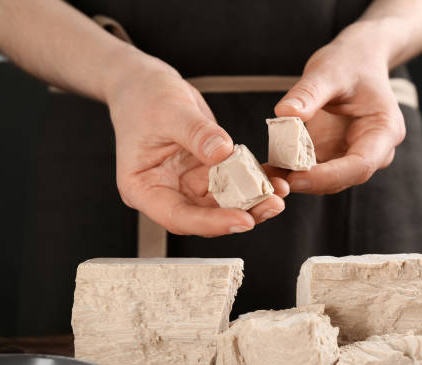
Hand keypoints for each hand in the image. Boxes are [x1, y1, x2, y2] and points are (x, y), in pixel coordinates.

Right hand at [106, 55, 287, 236]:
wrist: (144, 84)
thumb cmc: (144, 98)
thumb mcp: (169, 111)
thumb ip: (197, 134)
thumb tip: (224, 153)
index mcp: (142, 188)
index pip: (178, 216)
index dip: (211, 222)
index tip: (242, 219)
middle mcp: (165, 193)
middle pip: (204, 216)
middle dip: (240, 214)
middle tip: (272, 205)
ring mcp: (186, 185)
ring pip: (221, 205)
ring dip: (251, 202)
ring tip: (279, 193)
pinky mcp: (205, 174)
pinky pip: (231, 184)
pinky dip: (252, 182)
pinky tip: (272, 177)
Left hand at [273, 22, 405, 193]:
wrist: (354, 61)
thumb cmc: (349, 63)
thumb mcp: (328, 71)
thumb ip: (308, 93)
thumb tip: (285, 113)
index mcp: (384, 130)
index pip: (361, 164)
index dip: (329, 176)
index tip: (297, 176)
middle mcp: (373, 150)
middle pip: (343, 178)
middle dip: (309, 183)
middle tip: (275, 183)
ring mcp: (352, 156)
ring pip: (326, 181)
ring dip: (296, 181)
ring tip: (267, 178)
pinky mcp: (332, 156)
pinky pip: (312, 171)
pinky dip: (290, 172)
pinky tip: (268, 170)